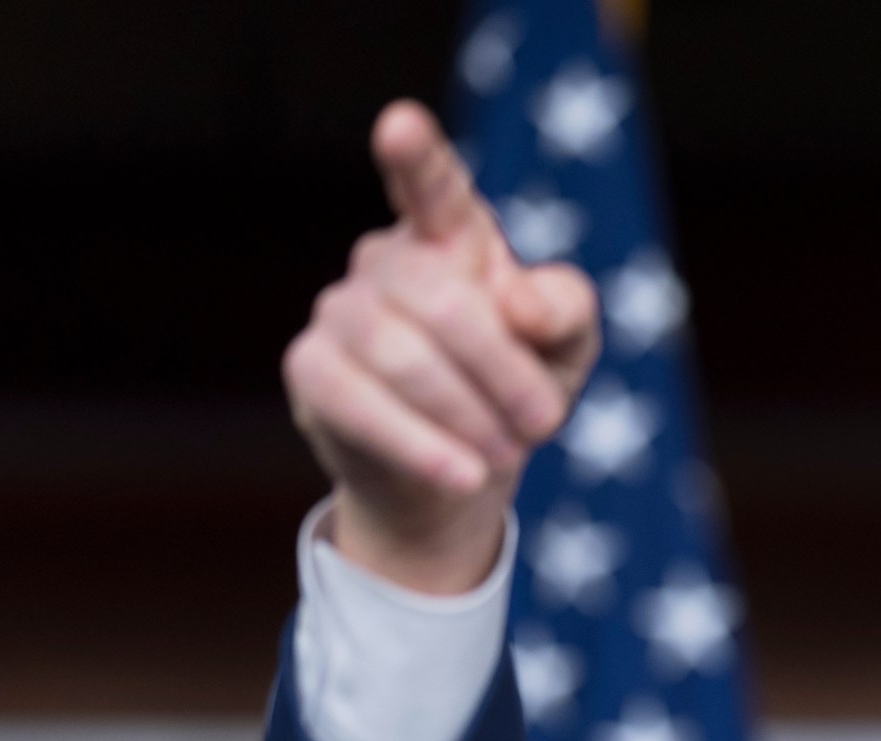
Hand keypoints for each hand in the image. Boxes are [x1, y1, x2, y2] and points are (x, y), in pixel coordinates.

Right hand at [283, 100, 600, 592]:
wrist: (461, 473)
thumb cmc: (518, 389)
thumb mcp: (568, 350)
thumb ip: (564, 310)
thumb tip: (514, 301)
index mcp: (451, 234)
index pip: (432, 184)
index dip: (416, 156)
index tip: (400, 125)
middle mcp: (387, 259)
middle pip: (444, 304)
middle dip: (503, 371)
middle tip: (546, 423)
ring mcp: (341, 310)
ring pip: (401, 356)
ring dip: (468, 414)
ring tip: (506, 455)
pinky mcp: (312, 370)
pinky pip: (357, 402)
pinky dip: (418, 444)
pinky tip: (462, 475)